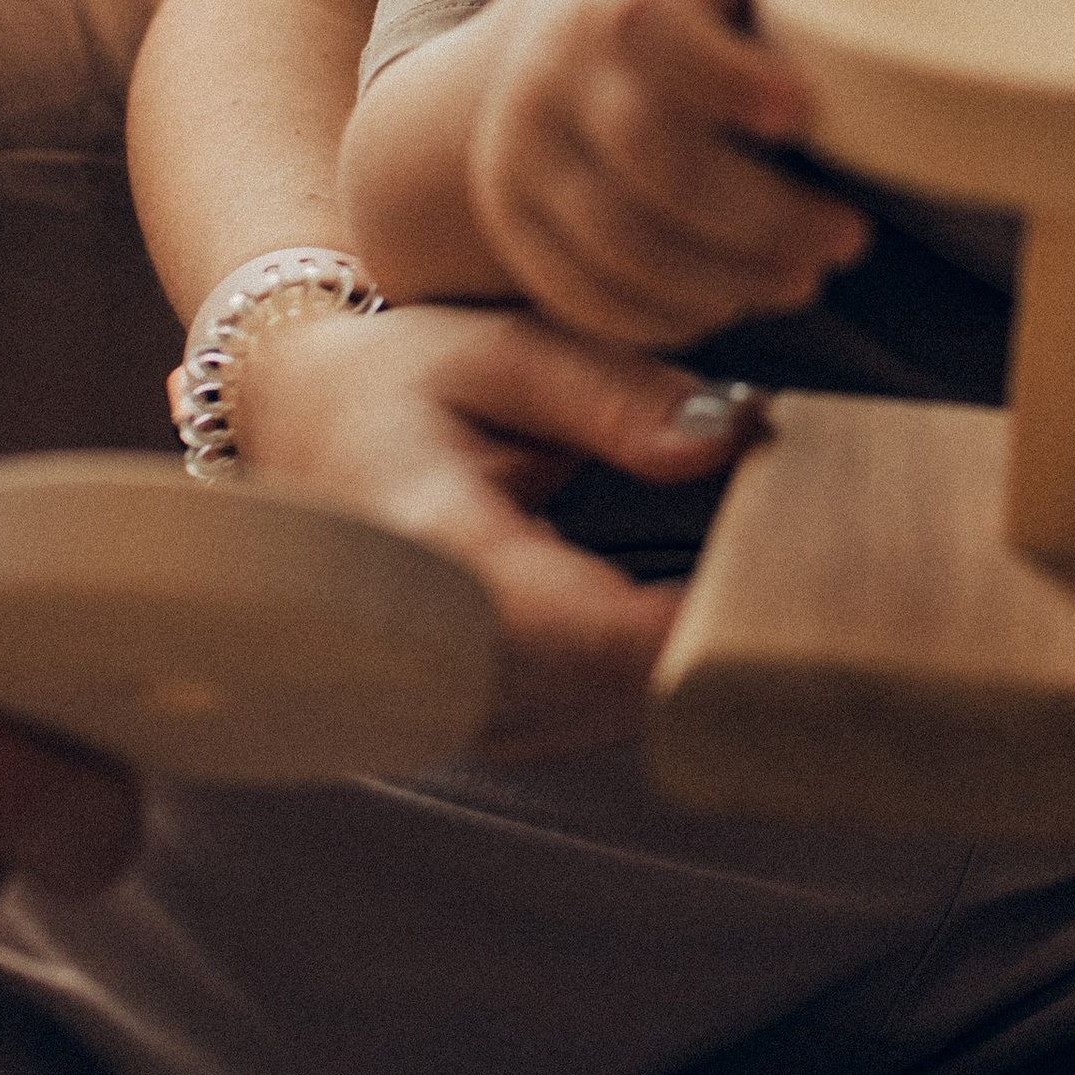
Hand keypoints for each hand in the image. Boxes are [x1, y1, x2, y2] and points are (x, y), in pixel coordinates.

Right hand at [229, 300, 762, 761]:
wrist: (289, 426)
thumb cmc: (398, 380)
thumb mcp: (507, 351)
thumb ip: (620, 394)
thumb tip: (732, 439)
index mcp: (435, 554)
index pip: (599, 635)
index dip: (703, 623)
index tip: (784, 572)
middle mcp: (421, 654)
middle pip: (612, 693)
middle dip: (706, 640)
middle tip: (781, 566)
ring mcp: (431, 704)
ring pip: (600, 721)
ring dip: (672, 663)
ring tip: (729, 578)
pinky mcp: (453, 721)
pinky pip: (572, 723)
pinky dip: (628, 678)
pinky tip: (660, 613)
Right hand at [462, 0, 868, 351]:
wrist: (551, 53)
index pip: (653, 28)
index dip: (726, 74)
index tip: (801, 111)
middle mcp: (559, 73)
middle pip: (650, 162)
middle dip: (758, 215)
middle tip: (848, 238)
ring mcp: (527, 155)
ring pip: (621, 244)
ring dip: (726, 276)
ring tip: (804, 274)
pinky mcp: (518, 228)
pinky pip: (585, 296)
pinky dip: (665, 313)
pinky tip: (731, 301)